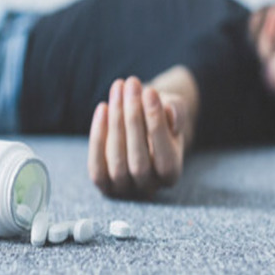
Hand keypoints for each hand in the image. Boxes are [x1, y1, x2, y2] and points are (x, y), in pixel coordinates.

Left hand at [88, 76, 185, 198]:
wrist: (140, 128)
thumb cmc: (161, 117)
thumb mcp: (174, 111)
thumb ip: (177, 112)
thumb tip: (169, 111)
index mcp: (172, 175)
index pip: (165, 157)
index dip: (156, 123)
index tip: (150, 91)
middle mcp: (148, 188)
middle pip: (138, 161)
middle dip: (133, 118)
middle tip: (131, 84)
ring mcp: (124, 190)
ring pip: (117, 162)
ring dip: (115, 121)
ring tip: (118, 89)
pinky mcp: (103, 185)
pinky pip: (97, 167)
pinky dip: (97, 136)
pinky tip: (102, 108)